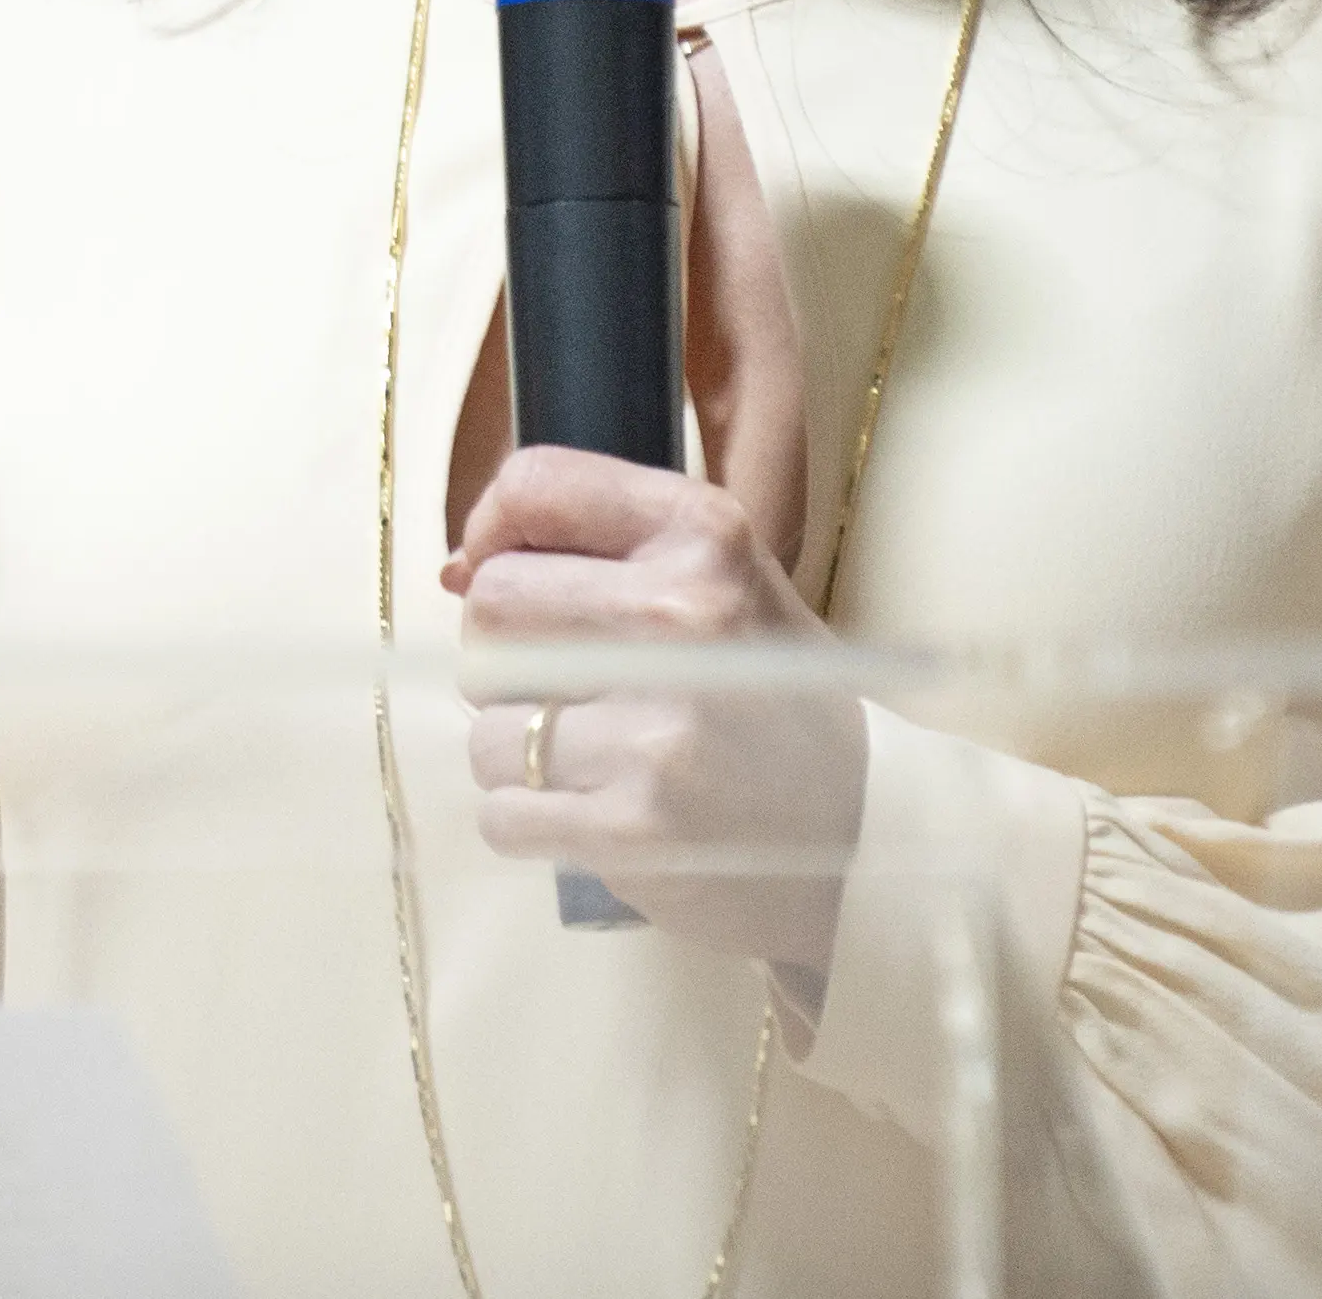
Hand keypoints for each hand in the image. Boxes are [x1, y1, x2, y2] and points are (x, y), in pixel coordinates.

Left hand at [444, 445, 865, 971]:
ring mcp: (657, 727)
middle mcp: (683, 615)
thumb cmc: (774, 702)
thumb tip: (457, 567)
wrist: (865, 836)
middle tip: (567, 688)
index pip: (538, 486)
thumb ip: (608, 552)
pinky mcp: (630, 825)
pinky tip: (595, 814)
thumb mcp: (727, 584)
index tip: (495, 567)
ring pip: (486, 720)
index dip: (491, 529)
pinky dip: (530, 821)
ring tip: (597, 760)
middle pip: (492, 606)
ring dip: (518, 750)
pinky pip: (501, 810)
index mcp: (707, 536)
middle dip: (504, 655)